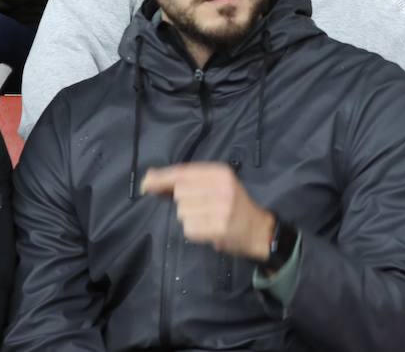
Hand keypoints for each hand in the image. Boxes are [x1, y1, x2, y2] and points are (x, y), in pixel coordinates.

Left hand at [140, 162, 274, 259]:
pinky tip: (209, 230)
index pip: (183, 172)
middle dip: (183, 202)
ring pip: (182, 212)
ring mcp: (221, 208)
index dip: (162, 178)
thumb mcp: (216, 185)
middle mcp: (221, 187)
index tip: (145, 184)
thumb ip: (186, 181)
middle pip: (180, 192)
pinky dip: (194, 232)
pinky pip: (189, 229)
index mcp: (220, 172)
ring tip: (208, 219)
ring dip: (189, 218)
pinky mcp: (219, 228)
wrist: (259, 230)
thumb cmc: (233, 205)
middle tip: (201, 208)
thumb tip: (150, 178)